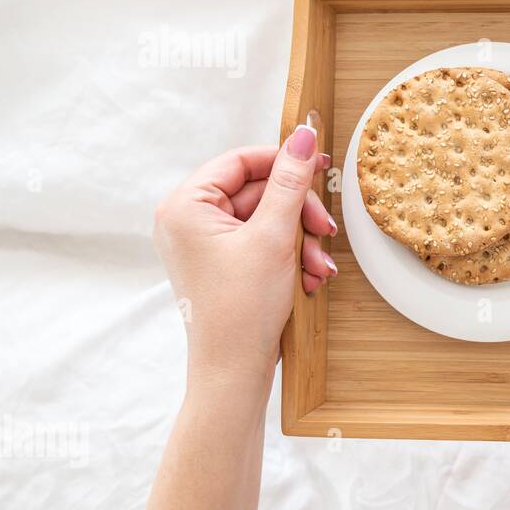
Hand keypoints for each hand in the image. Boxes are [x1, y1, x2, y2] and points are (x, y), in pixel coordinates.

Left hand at [152, 123, 336, 405]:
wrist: (234, 373)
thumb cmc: (241, 310)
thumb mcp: (273, 238)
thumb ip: (290, 183)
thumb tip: (303, 137)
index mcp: (185, 206)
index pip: (241, 161)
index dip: (284, 162)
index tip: (320, 165)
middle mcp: (188, 221)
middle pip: (258, 192)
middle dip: (298, 215)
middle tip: (324, 230)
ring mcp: (205, 245)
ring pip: (267, 220)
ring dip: (300, 241)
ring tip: (317, 266)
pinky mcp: (223, 265)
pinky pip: (263, 244)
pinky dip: (290, 258)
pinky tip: (307, 278)